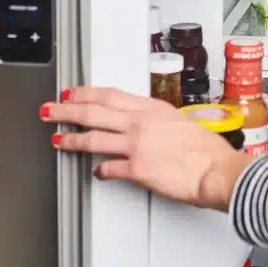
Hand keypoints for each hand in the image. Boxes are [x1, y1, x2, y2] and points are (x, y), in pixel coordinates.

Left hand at [41, 87, 251, 211]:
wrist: (217, 170)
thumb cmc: (207, 150)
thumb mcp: (183, 123)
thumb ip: (160, 123)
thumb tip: (149, 127)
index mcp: (154, 109)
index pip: (111, 95)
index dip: (87, 93)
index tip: (73, 93)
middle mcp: (142, 124)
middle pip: (95, 113)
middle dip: (67, 111)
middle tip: (50, 110)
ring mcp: (137, 146)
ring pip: (93, 139)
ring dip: (71, 139)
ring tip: (57, 140)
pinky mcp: (136, 170)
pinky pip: (108, 169)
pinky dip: (100, 172)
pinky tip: (95, 173)